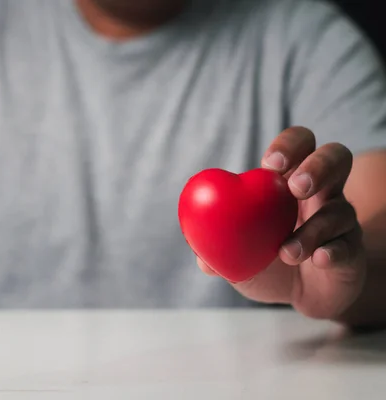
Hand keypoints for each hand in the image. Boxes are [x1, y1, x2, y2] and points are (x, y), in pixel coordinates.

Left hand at [197, 127, 366, 319]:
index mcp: (291, 182)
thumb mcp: (237, 255)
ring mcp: (342, 221)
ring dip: (313, 228)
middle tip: (294, 188)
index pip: (300, 145)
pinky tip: (317, 259)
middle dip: (317, 166)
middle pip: (335, 158)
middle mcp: (324, 193)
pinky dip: (332, 252)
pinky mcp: (353, 251)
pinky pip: (348, 247)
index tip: (270, 164)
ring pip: (341, 209)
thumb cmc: (267, 261)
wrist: (301, 296)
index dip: (289, 145)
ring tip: (286, 252)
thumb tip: (199, 256)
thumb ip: (217, 250)